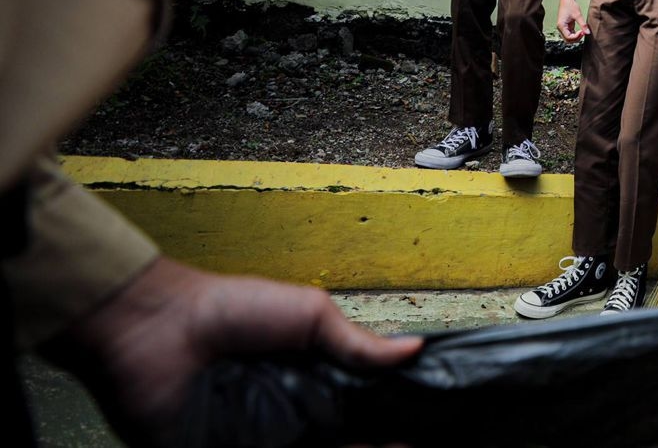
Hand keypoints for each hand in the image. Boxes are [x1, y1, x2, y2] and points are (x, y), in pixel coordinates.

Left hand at [48, 257, 420, 446]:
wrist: (159, 329)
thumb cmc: (229, 309)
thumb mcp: (308, 315)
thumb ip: (357, 343)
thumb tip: (414, 349)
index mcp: (311, 383)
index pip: (360, 414)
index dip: (388, 427)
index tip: (412, 437)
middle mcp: (289, 418)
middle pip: (339, 442)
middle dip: (371, 447)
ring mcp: (259, 440)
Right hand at [557, 0, 588, 41]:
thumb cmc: (570, 5)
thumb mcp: (578, 15)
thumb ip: (583, 25)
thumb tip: (588, 33)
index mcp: (561, 25)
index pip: (568, 37)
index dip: (576, 37)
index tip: (582, 32)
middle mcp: (560, 28)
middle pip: (567, 40)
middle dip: (576, 39)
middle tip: (583, 33)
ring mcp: (563, 27)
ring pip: (569, 38)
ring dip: (576, 37)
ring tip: (583, 31)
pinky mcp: (566, 26)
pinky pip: (570, 34)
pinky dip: (576, 34)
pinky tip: (581, 30)